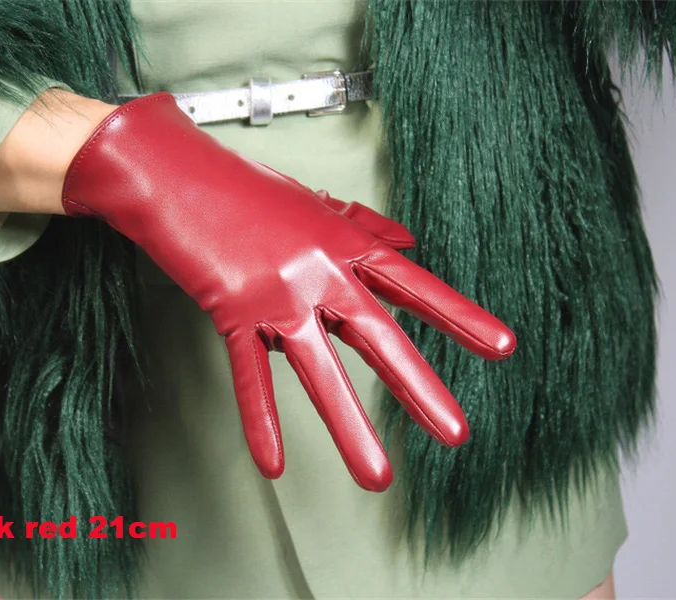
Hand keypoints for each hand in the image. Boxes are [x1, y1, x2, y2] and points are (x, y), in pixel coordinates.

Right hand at [62, 93, 515, 491]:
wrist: (175, 175)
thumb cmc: (241, 186)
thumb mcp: (311, 201)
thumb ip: (362, 223)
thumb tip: (405, 241)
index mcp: (343, 243)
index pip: (412, 285)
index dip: (458, 317)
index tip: (500, 346)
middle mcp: (320, 271)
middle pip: (380, 335)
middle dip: (419, 387)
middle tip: (455, 432)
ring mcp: (279, 295)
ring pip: (320, 370)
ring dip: (349, 428)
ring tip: (376, 475)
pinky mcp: (235, 312)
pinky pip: (251, 376)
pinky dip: (260, 420)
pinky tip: (273, 462)